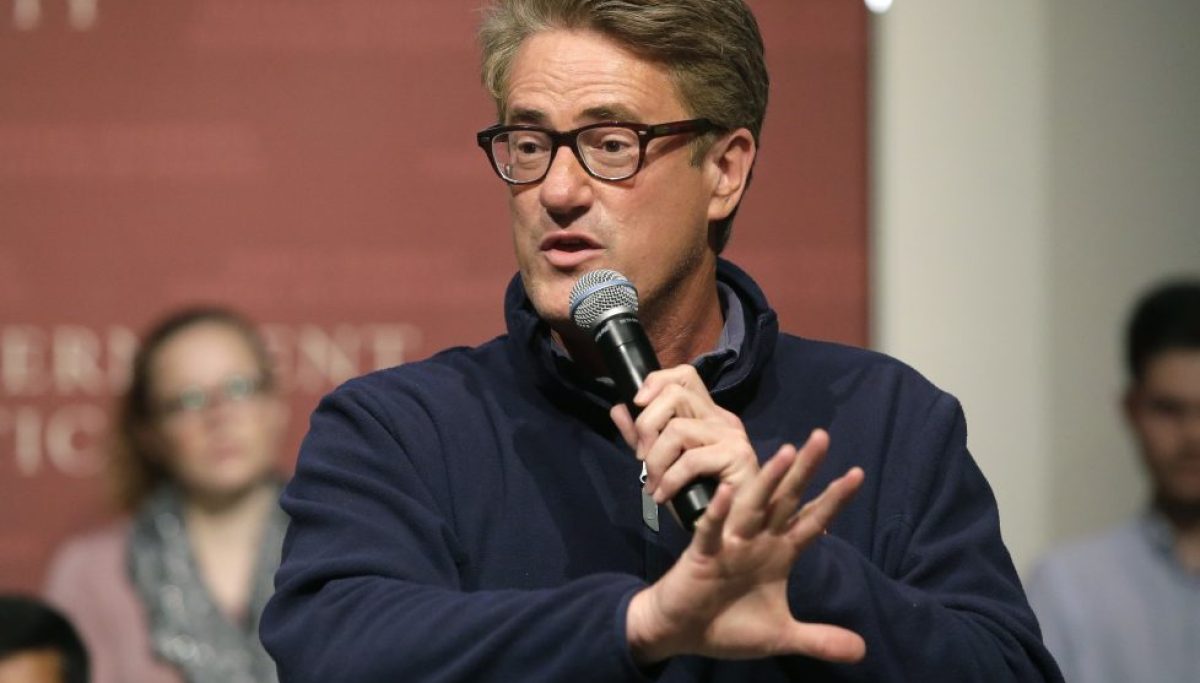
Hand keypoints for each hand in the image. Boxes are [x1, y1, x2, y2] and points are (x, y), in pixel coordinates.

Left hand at [610, 365, 759, 502]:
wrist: (728, 533)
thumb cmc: (697, 499)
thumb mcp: (662, 464)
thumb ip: (642, 438)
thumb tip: (618, 408)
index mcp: (708, 415)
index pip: (684, 376)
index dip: (656, 382)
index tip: (637, 405)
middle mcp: (722, 419)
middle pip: (675, 394)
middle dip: (647, 425)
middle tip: (642, 459)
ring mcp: (732, 435)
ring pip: (678, 428)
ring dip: (656, 461)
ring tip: (654, 485)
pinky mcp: (738, 456)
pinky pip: (691, 459)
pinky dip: (670, 480)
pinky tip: (663, 496)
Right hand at [625, 429, 865, 663]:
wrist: (681, 633)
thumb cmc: (727, 625)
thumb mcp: (780, 636)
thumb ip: (819, 639)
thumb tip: (862, 651)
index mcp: (778, 554)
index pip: (811, 521)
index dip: (833, 499)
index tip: (857, 474)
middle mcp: (757, 541)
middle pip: (786, 500)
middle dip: (805, 470)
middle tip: (823, 436)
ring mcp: (730, 545)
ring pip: (753, 506)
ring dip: (768, 480)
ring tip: (786, 452)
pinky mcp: (702, 555)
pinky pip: (710, 531)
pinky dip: (718, 513)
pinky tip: (727, 493)